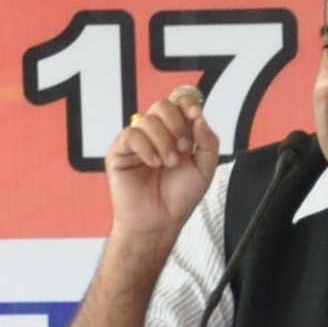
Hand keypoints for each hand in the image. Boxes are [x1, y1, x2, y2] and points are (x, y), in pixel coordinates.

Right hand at [102, 87, 222, 244]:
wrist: (159, 222)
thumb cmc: (179, 198)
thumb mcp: (205, 169)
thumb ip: (208, 142)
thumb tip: (199, 117)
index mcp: (176, 134)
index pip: (179, 105)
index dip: (187, 104)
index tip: (195, 114)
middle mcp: (156, 134)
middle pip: (162, 105)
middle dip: (176, 123)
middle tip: (183, 148)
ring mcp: (137, 142)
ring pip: (148, 119)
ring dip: (163, 141)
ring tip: (168, 164)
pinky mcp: (119, 152)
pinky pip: (131, 134)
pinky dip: (146, 147)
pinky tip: (153, 163)